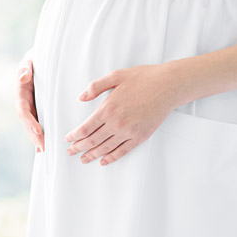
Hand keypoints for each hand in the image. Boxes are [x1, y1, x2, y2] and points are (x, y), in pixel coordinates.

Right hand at [16, 50, 43, 151]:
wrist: (40, 59)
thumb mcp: (30, 60)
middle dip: (34, 135)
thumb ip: (25, 68)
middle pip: (27, 122)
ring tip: (45, 150)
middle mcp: (24, 102)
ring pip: (32, 125)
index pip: (23, 110)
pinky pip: (39, 123)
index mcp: (21, 92)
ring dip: (37, 138)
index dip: (30, 121)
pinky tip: (45, 147)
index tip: (39, 131)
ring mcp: (31, 107)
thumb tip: (22, 78)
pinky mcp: (39, 109)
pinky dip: (41, 134)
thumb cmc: (36, 59)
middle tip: (43, 147)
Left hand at [64, 63, 181, 166]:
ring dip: (92, 155)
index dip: (74, 136)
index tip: (68, 139)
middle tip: (71, 152)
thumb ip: (96, 86)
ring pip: (106, 148)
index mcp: (108, 108)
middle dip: (79, 147)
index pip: (86, 128)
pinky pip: (122, 151)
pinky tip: (103, 160)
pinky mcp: (140, 136)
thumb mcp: (116, 76)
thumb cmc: (144, 78)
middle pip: (92, 140)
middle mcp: (117, 123)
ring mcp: (129, 132)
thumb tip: (81, 98)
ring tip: (83, 159)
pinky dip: (111, 158)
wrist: (168, 86)